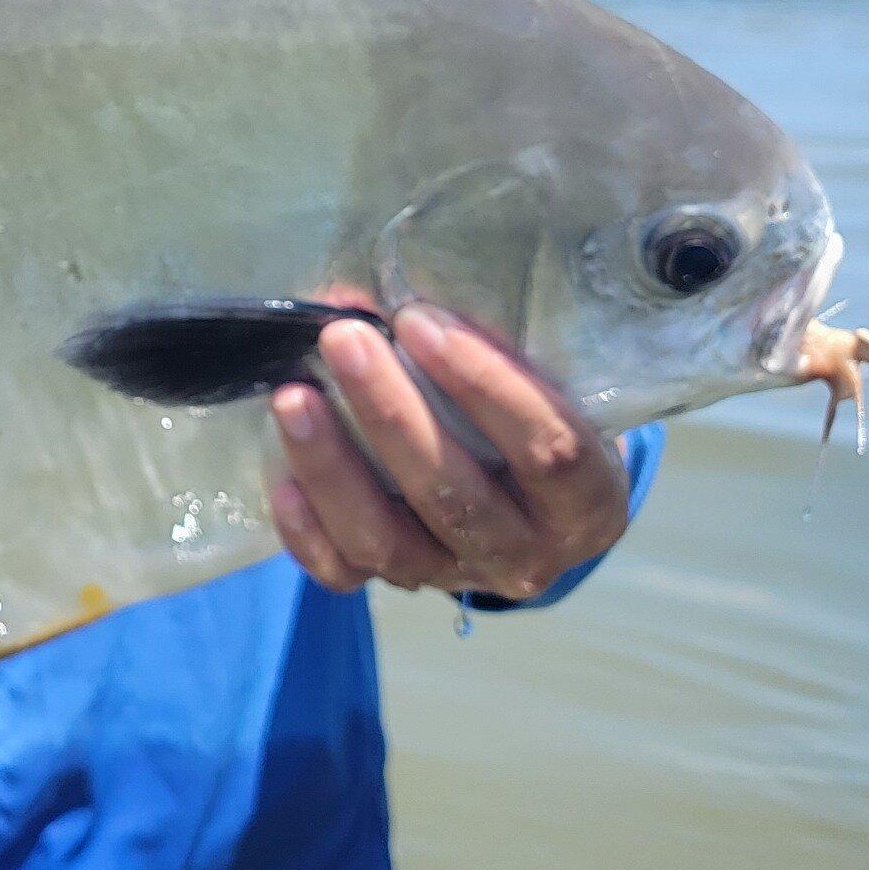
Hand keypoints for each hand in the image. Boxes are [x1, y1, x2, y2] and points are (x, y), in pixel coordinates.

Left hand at [267, 298, 628, 603]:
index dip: (483, 384)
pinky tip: (281, 477)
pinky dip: (307, 531)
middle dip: (389, 412)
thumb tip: (393, 286)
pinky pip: (346, 575)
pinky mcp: (404, 583)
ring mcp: (460, 575)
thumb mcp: (552, 385)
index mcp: (588, 499)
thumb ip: (498, 350)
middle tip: (341, 338)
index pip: (547, 450)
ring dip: (333, 466)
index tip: (418, 319)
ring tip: (291, 396)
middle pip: (454, 494)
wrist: (542, 498)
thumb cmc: (542, 413)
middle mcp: (529, 553)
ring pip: (388, 540)